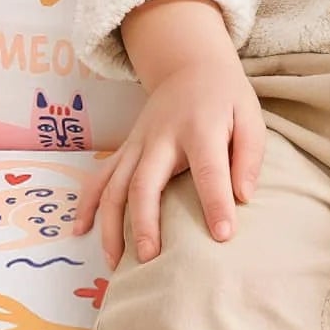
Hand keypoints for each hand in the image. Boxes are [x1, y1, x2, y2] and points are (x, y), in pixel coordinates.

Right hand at [70, 56, 264, 268]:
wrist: (189, 66)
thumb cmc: (225, 98)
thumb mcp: (250, 116)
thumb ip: (249, 155)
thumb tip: (243, 196)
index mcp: (200, 129)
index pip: (209, 170)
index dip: (216, 203)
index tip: (223, 235)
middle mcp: (161, 137)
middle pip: (145, 183)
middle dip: (145, 223)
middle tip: (151, 259)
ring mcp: (138, 143)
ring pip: (115, 186)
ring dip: (111, 225)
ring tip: (114, 263)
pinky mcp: (126, 148)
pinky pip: (100, 177)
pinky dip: (87, 204)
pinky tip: (80, 231)